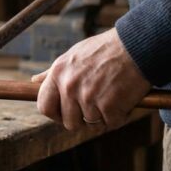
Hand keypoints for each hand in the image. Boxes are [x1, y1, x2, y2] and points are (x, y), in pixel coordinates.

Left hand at [32, 28, 150, 130]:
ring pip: (91, 124)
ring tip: (111, 98)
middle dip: (81, 119)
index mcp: (58, 74)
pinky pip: (111, 124)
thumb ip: (53, 72)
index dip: (55, 114)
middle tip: (95, 108)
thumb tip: (34, 81)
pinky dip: (119, 116)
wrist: (136, 46)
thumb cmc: (104, 50)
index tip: (65, 113)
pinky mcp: (109, 107)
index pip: (44, 107)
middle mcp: (69, 87)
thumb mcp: (72, 56)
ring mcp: (89, 98)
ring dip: (102, 117)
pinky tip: (123, 101)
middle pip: (68, 121)